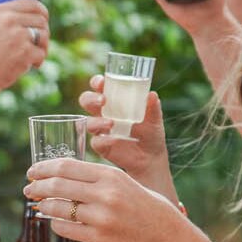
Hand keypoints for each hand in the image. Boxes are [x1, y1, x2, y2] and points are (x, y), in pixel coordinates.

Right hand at [0, 0, 48, 93]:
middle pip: (41, 20)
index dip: (42, 12)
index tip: (44, 21)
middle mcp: (10, 19)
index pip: (32, 4)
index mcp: (1, 11)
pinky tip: (29, 66)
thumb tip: (17, 14)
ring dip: (42, 48)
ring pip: (44, 36)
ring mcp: (19, 35)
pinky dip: (38, 61)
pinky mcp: (26, 52)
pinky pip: (41, 53)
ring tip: (32, 57)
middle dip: (43, 33)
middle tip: (36, 45)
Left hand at [23, 158, 199, 241]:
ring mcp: (101, 218)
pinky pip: (66, 229)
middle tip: (28, 189)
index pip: (66, 166)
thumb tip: (63, 176)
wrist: (168, 238)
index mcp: (111, 176)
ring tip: (40, 205)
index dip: (44, 167)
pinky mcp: (98, 239)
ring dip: (44, 206)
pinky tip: (57, 221)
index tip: (33, 171)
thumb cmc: (148, 208)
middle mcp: (105, 195)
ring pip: (57, 208)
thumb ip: (99, 179)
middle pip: (57, 185)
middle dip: (37, 186)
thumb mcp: (126, 183)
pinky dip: (56, 224)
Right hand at [79, 75, 173, 191]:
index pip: (100, 87)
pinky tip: (113, 140)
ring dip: (97, 121)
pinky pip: (96, 142)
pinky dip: (103, 141)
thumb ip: (153, 107)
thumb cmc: (151, 133)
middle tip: (103, 100)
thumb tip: (151, 95)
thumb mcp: (154, 119)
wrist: (151, 159)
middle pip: (86, 101)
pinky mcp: (102, 146)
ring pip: (89, 122)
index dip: (97, 82)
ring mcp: (101, 130)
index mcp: (114, 101)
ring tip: (111, 123)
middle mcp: (104, 113)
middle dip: (90, 99)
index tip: (101, 82)